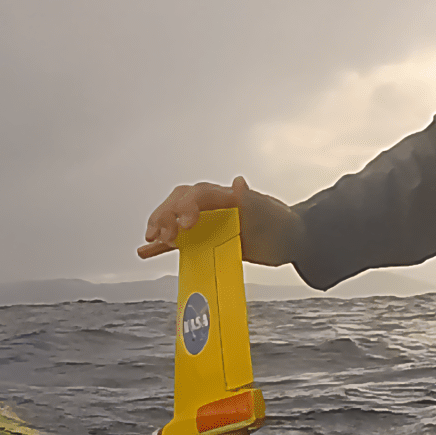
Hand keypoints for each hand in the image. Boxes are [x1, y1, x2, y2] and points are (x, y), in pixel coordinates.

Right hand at [137, 176, 305, 265]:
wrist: (290, 240)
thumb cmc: (281, 224)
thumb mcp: (269, 212)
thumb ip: (252, 200)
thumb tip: (239, 184)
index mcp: (225, 196)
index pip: (197, 194)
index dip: (186, 206)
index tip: (185, 225)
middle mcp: (211, 205)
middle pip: (179, 202)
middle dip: (166, 215)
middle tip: (164, 234)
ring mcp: (206, 221)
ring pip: (174, 218)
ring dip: (160, 226)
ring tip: (152, 239)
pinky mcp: (204, 238)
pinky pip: (179, 240)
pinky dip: (161, 245)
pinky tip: (145, 250)